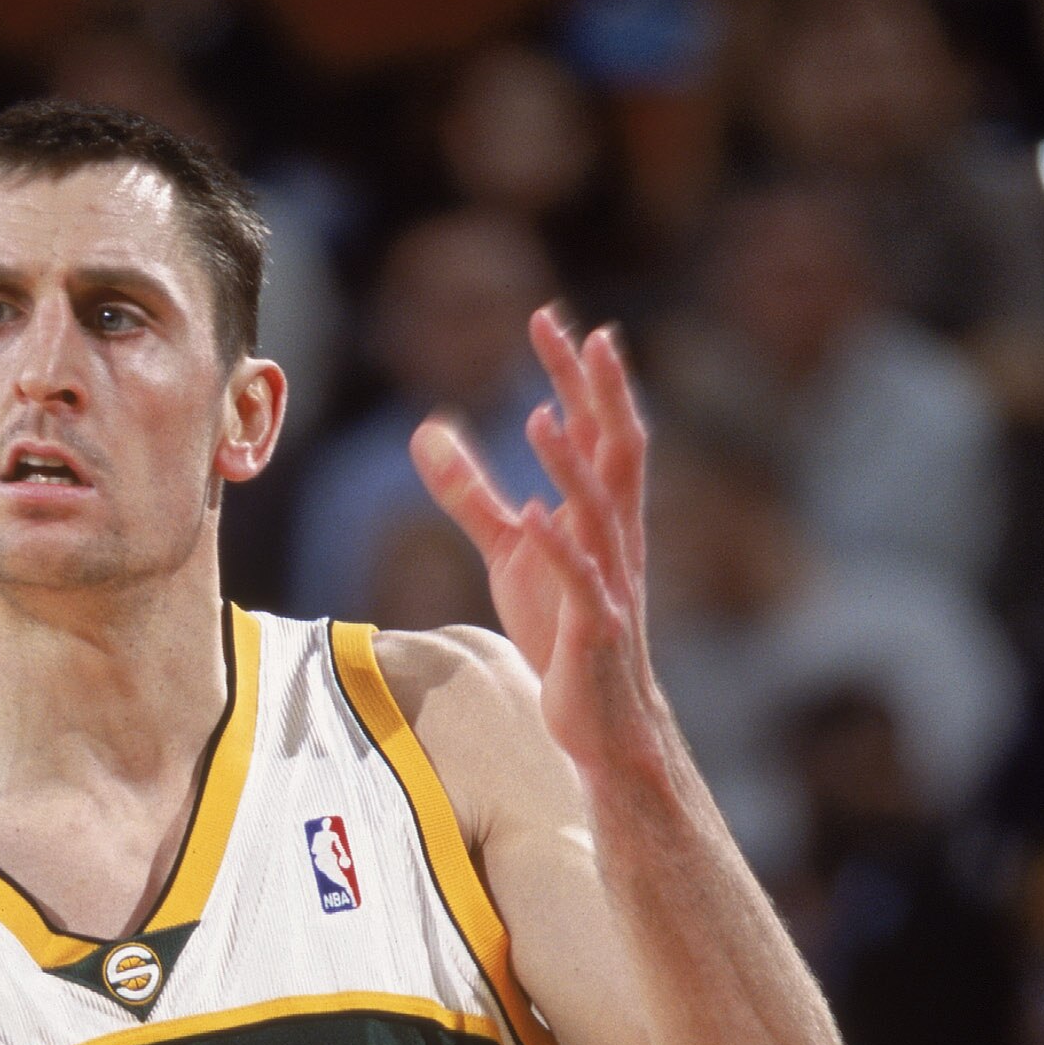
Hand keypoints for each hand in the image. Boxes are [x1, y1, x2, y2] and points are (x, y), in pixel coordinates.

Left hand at [411, 313, 671, 804]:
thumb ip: (471, 492)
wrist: (604, 724)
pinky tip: (533, 517)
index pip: (595, 428)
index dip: (577, 376)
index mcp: (600, 512)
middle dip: (598, 393)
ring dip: (571, 464)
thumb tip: (427, 432)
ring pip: (599, 510)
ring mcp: (609, 580)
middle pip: (616, 449)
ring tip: (539, 417)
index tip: (552, 320)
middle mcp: (615, 535)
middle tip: (580, 334)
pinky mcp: (595, 628)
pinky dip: (558, 547)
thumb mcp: (508, 552)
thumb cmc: (563, 634)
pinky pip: (579, 580)